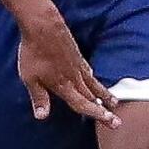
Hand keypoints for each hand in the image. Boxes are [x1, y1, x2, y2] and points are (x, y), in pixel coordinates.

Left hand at [14, 8, 118, 125]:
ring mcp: (78, 65)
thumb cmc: (34, 53)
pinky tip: (94, 78)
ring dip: (104, 95)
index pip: (84, 105)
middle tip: (118, 121)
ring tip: (114, 102)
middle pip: (93, 97)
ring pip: (94, 83)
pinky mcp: (76, 55)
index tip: (112, 121)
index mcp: (65, 86)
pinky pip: (88, 70)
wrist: (43, 27)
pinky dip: (94, 78)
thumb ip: (39, 97)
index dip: (97, 114)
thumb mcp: (30, 78)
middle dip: (106, 110)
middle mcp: (75, 77)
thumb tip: (42, 116)